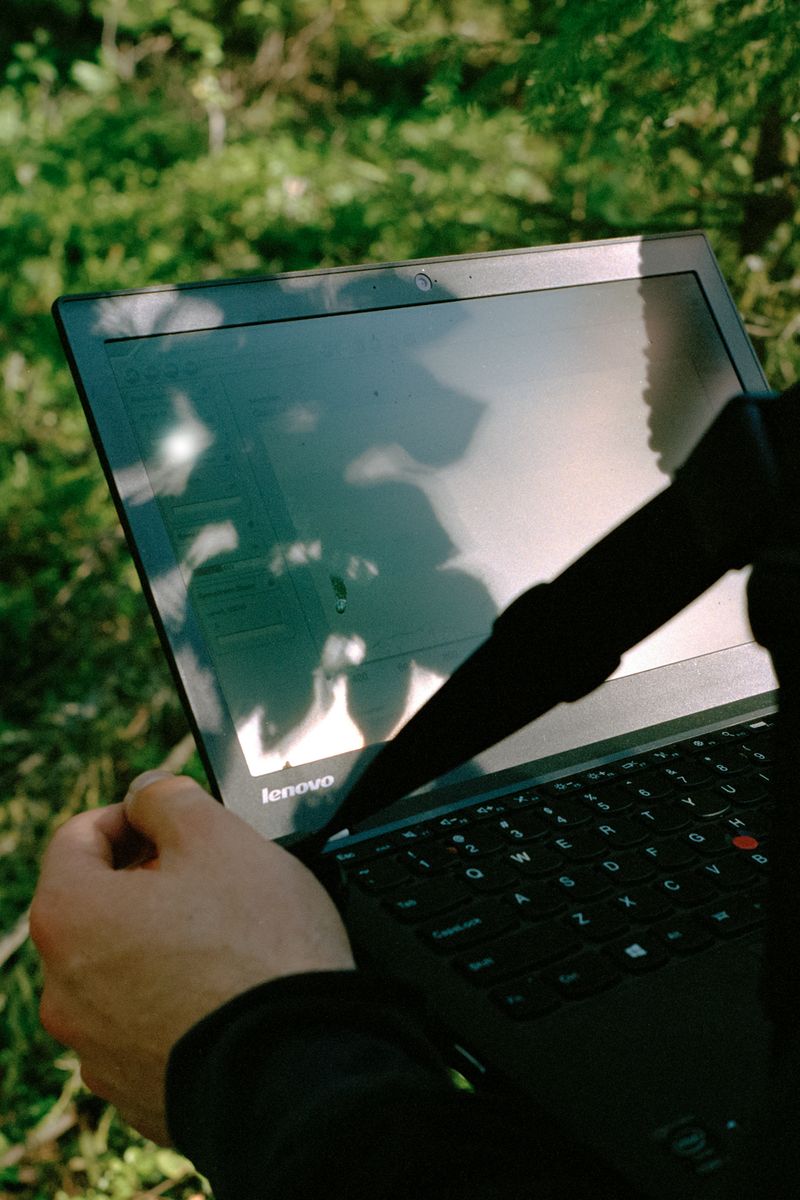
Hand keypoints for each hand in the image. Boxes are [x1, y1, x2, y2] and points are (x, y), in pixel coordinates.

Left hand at [29, 773, 355, 1143]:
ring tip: (229, 939)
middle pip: (97, 905)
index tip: (177, 819)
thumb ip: (168, 797)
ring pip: (121, 968)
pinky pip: (147, 1024)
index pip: (78, 837)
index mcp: (69, 916)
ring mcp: (95, 1048)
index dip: (133, 815)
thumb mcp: (219, 836)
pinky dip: (176, 1001)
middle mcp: (63, 990)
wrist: (298, 1070)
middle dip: (150, 881)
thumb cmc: (257, 951)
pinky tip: (228, 992)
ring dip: (162, 943)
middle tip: (215, 877)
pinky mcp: (134, 1090)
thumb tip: (146, 793)